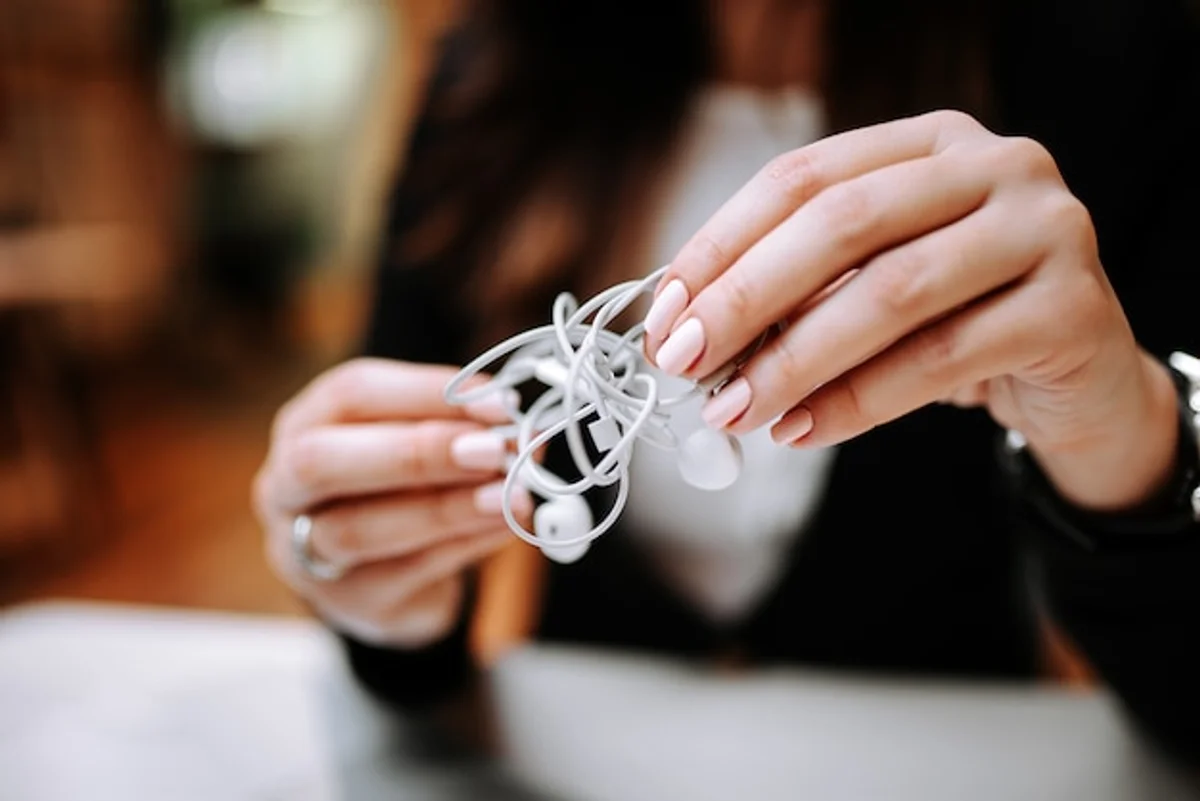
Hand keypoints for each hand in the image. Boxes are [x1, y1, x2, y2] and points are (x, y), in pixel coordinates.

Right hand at [254, 359, 529, 646]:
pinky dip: (464, 544)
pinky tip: (505, 525)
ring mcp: (304, 552)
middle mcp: (286, 486)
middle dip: (415, 452)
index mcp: (305, 423)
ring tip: (510, 495)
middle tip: (491, 451)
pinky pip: (404, 573)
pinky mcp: (348, 602)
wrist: (393, 574)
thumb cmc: (406, 487)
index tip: (498, 402)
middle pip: (321, 462)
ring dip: (446, 508)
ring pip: (358, 530)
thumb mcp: (424, 441)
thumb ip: (461, 427)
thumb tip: (521, 425)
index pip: (350, 394)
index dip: (426, 393)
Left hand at [644, 110, 1178, 511]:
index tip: (664, 313)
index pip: (804, 177)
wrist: (1077, 377)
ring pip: (891, 292)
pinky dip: (857, 401)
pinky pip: (940, 359)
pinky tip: (803, 430)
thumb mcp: (872, 289)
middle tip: (684, 360)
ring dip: (794, 360)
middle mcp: (994, 165)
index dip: (722, 244)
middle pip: (843, 222)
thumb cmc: (957, 324)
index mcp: (929, 143)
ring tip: (734, 409)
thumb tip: (690, 333)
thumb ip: (799, 292)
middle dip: (746, 297)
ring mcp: (1044, 229)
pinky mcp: (1072, 307)